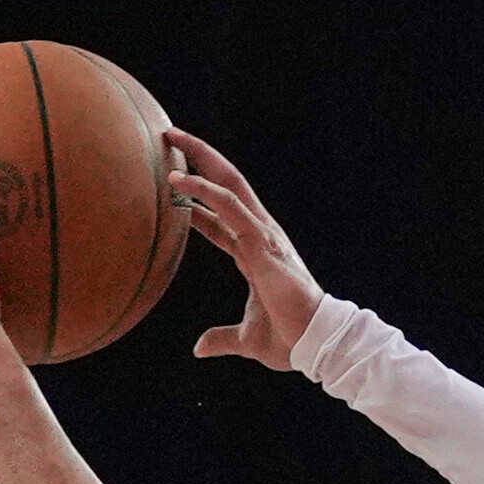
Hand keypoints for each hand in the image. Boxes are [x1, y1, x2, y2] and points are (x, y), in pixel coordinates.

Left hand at [167, 129, 327, 369]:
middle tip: (169, 136)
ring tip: (170, 137)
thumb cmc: (288, 339)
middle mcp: (258, 235)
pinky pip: (229, 206)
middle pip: (225, 185)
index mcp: (253, 252)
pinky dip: (203, 190)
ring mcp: (261, 234)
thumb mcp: (246, 339)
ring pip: (227, 183)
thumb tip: (200, 348)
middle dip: (198, 158)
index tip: (172, 183)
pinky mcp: (262, 241)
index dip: (196, 199)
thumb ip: (222, 338)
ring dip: (198, 158)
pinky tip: (179, 180)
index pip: (219, 216)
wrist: (313, 344)